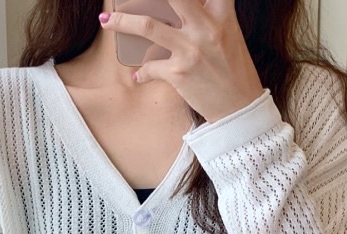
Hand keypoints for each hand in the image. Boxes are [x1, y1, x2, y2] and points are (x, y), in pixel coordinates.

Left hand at [99, 0, 263, 123]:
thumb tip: (183, 12)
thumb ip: (209, 18)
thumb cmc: (235, 74)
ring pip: (147, 26)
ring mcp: (190, 50)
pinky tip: (138, 75)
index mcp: (221, 15)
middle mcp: (205, 28)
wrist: (239, 110)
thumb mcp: (230, 37)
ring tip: (106, 22)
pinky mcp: (179, 73)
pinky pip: (150, 67)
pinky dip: (141, 72)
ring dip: (122, 22)